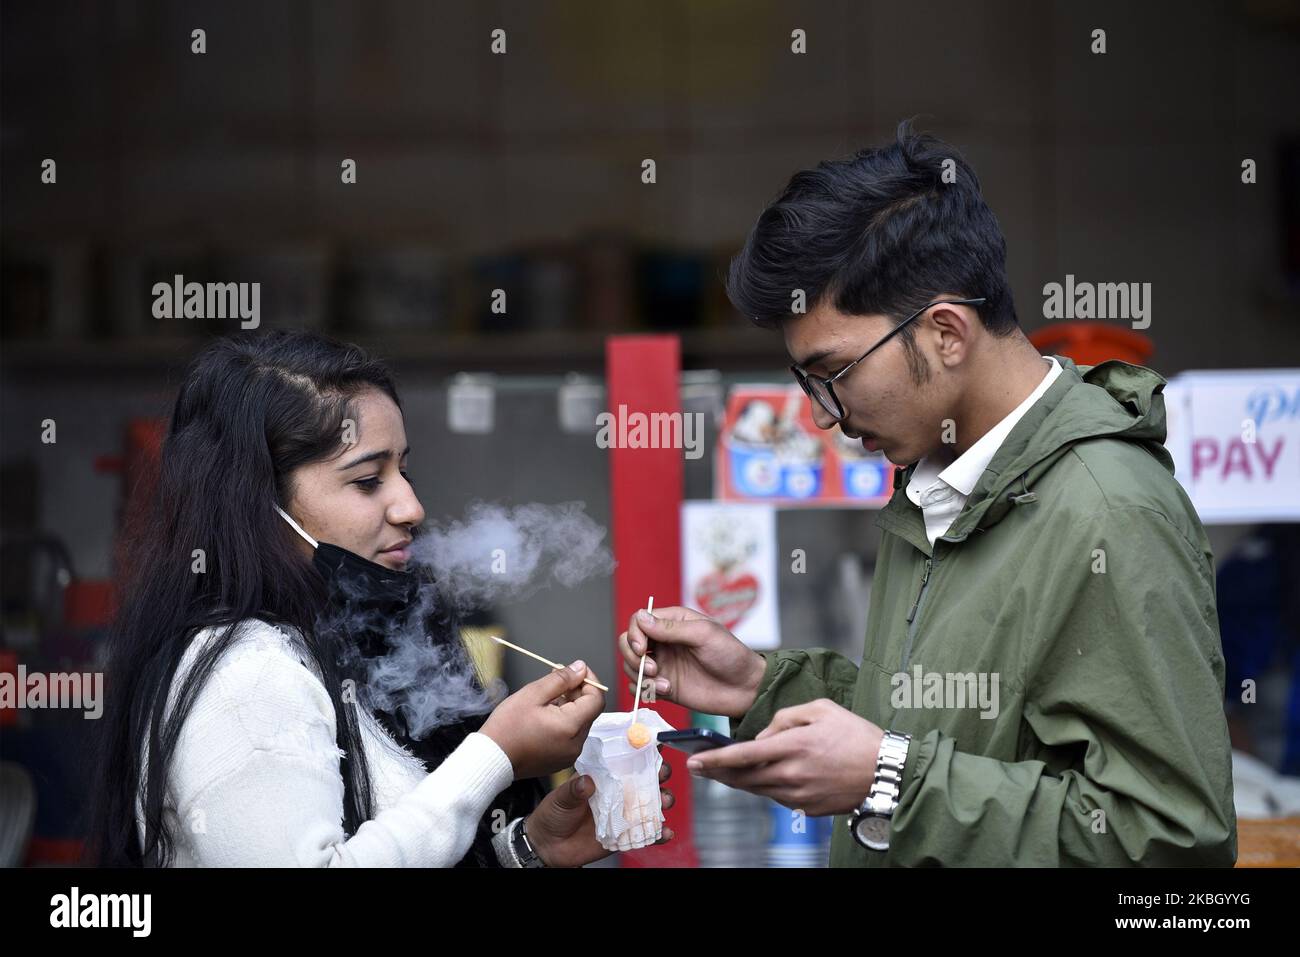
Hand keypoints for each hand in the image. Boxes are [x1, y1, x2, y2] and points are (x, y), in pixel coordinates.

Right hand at [480, 661, 603, 779]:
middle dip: (577, 691)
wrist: (491, 758)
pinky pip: (571, 735)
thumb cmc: (507, 726)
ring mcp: (569, 755)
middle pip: (589, 711)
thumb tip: (581, 668)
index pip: (597, 699)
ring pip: (579, 722)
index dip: (590, 681)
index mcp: (571, 727)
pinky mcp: (561, 760)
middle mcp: (576, 744)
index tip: (576, 671)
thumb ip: (561, 679)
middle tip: (557, 678)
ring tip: (546, 697)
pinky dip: (564, 721)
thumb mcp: (533, 694)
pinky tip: (545, 715)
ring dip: (569, 706)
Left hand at [524, 759, 675, 866]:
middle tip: (661, 774)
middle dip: (659, 774)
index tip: (653, 744)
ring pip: (651, 804)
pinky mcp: (625, 835)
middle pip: (646, 779)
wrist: (549, 846)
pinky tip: (665, 832)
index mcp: (603, 776)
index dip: (641, 751)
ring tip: (665, 801)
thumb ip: (574, 790)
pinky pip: (647, 833)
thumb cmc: (554, 814)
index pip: (626, 759)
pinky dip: (659, 833)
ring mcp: (623, 813)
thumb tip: (587, 782)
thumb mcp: (560, 798)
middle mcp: (617, 792)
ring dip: (663, 800)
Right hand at [618, 605, 766, 718]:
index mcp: (674, 623)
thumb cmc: (731, 656)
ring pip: (630, 666)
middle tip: (651, 668)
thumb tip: (641, 617)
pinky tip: (665, 691)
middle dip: (632, 656)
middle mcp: (664, 642)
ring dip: (640, 676)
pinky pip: (639, 687)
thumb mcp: (704, 634)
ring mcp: (663, 664)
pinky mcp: (664, 686)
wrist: (745, 689)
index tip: (642, 648)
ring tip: (663, 683)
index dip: (634, 634)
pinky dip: (644, 690)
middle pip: (628, 643)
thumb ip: (671, 628)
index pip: (639, 621)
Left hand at [684, 698, 883, 816]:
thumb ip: (785, 717)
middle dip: (718, 774)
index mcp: (794, 746)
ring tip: (725, 772)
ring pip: (758, 790)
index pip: (743, 755)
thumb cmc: (857, 735)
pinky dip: (766, 787)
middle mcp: (793, 774)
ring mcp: (800, 794)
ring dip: (739, 782)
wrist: (888, 771)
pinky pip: (778, 798)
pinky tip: (763, 778)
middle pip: (744, 778)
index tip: (694, 762)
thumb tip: (763, 735)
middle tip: (699, 769)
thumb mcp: (821, 709)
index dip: (715, 760)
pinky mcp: (809, 807)